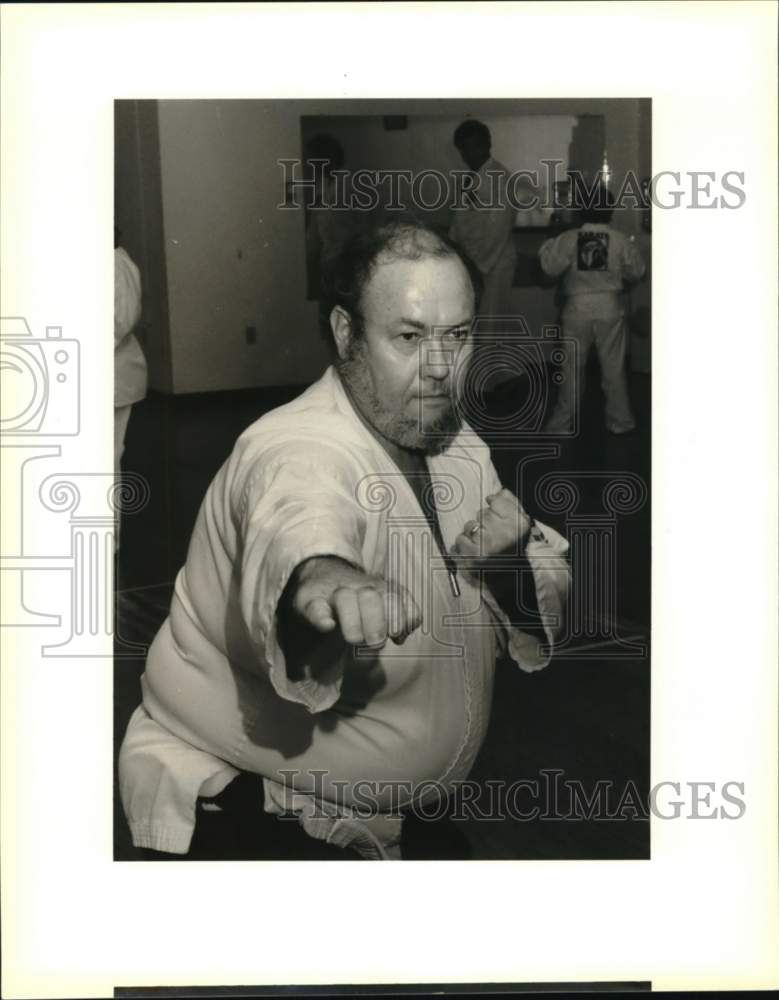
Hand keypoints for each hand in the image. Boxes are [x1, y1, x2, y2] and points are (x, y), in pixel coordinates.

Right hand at [289, 556, 421, 649]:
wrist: (320, 575)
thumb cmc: (357, 601)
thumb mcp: (382, 604)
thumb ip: (399, 618)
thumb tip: (401, 637)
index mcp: (381, 588)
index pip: (398, 596)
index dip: (402, 616)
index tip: (398, 636)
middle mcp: (359, 588)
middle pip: (371, 597)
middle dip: (377, 622)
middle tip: (376, 643)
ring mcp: (333, 593)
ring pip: (344, 598)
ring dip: (352, 621)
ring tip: (354, 640)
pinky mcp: (309, 601)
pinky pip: (314, 607)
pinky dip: (321, 617)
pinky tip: (328, 626)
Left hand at [452, 488, 532, 562]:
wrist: (511, 576)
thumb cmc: (513, 546)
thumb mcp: (520, 523)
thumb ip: (510, 503)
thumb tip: (495, 493)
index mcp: (518, 524)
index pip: (497, 501)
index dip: (493, 506)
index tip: (496, 516)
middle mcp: (504, 534)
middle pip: (482, 513)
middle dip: (484, 522)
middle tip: (492, 535)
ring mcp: (488, 546)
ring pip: (470, 525)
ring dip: (473, 532)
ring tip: (484, 543)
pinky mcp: (473, 558)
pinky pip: (460, 540)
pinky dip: (464, 544)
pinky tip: (475, 550)